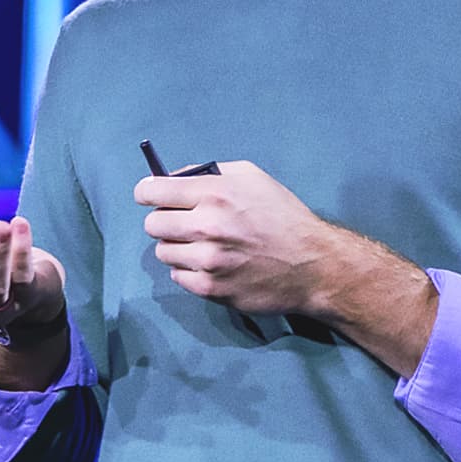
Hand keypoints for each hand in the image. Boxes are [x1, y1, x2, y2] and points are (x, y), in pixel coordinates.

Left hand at [133, 160, 343, 314]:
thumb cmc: (284, 217)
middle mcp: (207, 225)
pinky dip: (189, 270)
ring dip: (177, 247)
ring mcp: (207, 260)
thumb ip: (209, 173)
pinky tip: (213, 265)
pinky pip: (177, 276)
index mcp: (215, 193)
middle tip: (184, 223)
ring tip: (203, 246)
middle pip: (152, 223)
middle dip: (165, 220)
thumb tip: (171, 179)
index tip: (151, 197)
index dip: (147, 193)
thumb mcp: (252, 178)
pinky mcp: (210, 288)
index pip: (153, 191)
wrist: (313, 265)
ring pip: (163, 251)